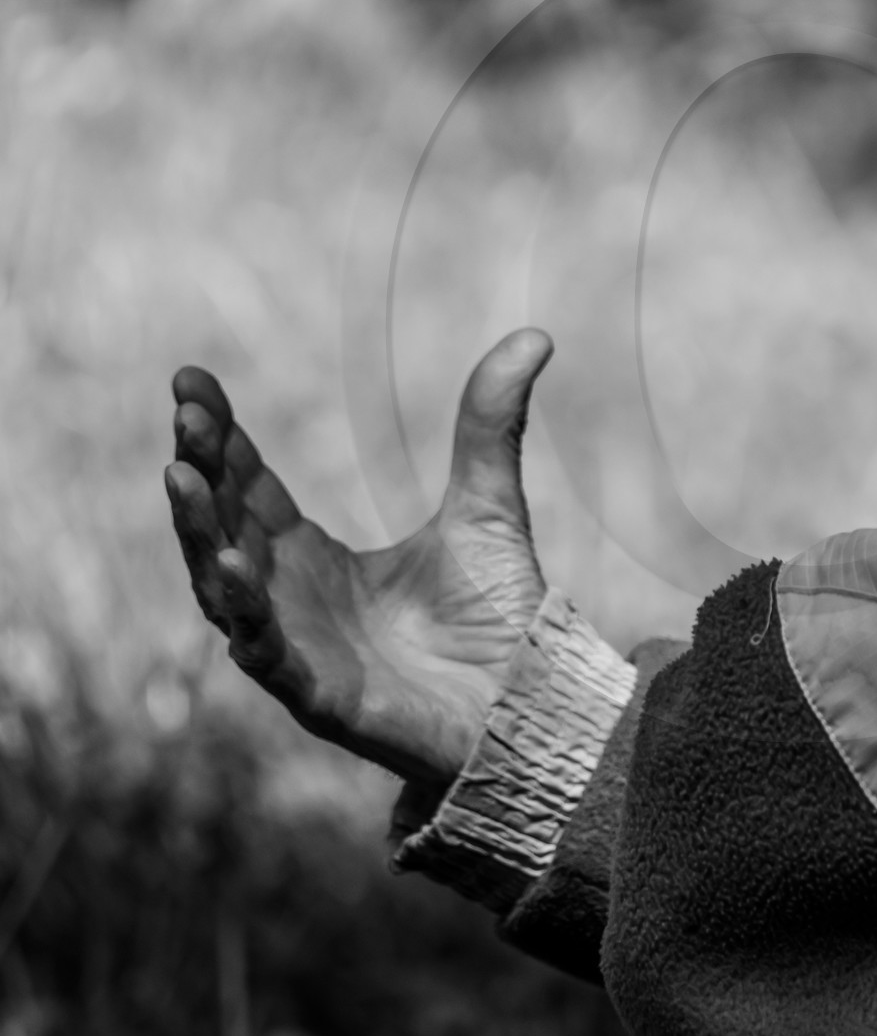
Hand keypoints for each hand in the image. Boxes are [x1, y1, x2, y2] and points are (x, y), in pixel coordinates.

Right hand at [165, 329, 553, 786]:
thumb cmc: (498, 612)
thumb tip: (536, 335)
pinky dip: (245, 614)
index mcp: (313, 558)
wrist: (530, 700)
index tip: (191, 379)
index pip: (249, 487)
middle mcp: (291, 599)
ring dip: (197, 533)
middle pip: (223, 527)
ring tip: (181, 476)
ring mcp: (298, 648)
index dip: (219, 437)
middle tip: (184, 412)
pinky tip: (229, 568)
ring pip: (223, 589)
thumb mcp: (489, 502)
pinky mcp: (321, 697)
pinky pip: (267, 654)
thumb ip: (492, 424)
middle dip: (198, 470)